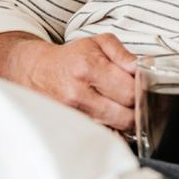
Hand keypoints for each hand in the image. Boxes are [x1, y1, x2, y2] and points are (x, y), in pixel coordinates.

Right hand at [0, 32, 136, 131]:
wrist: (37, 71)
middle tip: (131, 98)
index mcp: (88, 68)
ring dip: (124, 120)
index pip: (130, 92)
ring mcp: (73, 115)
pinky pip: (103, 136)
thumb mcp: (98, 43)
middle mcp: (78, 94)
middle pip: (126, 116)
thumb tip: (142, 67)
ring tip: (118, 106)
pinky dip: (111, 130)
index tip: (141, 87)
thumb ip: (124, 53)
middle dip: (135, 108)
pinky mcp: (71, 127)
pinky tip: (108, 117)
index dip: (141, 91)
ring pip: (116, 129)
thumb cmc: (72, 57)